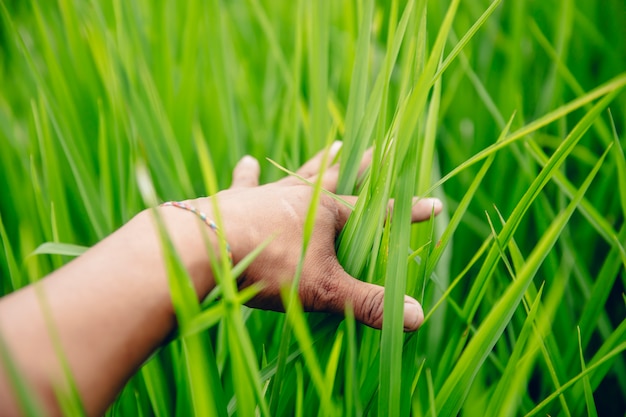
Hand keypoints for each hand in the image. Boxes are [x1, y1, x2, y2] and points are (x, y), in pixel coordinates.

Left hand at [189, 143, 441, 330]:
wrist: (202, 248)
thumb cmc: (267, 266)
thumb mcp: (324, 289)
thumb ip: (367, 302)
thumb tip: (417, 319)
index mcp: (326, 213)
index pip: (379, 212)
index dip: (409, 212)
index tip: (435, 206)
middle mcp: (299, 196)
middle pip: (340, 177)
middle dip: (365, 167)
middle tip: (381, 147)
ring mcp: (266, 194)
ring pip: (299, 173)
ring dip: (319, 161)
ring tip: (335, 144)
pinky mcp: (234, 200)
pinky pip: (246, 182)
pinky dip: (248, 174)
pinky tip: (247, 161)